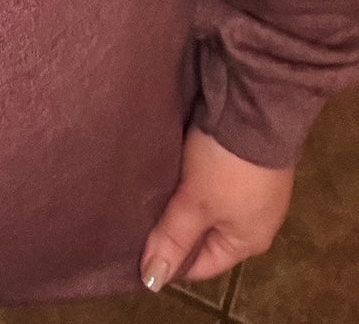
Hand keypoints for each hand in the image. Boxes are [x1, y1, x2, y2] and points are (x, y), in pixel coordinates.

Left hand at [140, 125, 295, 292]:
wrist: (254, 107)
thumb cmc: (226, 166)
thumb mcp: (196, 204)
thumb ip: (174, 239)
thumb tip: (152, 282)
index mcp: (249, 241)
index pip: (203, 265)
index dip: (170, 260)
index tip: (135, 251)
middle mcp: (256, 220)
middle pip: (205, 234)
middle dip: (173, 228)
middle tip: (134, 220)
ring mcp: (254, 188)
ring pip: (208, 205)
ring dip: (182, 200)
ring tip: (144, 195)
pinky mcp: (246, 159)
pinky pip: (213, 180)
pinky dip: (193, 178)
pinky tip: (168, 169)